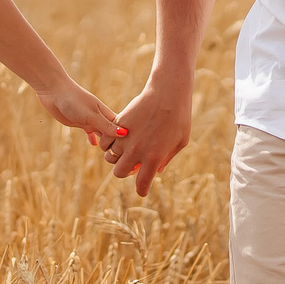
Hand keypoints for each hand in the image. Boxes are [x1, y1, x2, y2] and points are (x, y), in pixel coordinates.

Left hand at [36, 77, 121, 148]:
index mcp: (105, 113)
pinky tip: (94, 145)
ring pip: (101, 132)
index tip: (135, 148)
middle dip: (117, 142)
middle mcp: (99, 116)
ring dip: (106, 141)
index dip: (127, 136)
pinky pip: (89, 131)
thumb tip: (124, 134)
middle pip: (112, 131)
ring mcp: (89, 119)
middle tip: (125, 155)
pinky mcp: (79, 121)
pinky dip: (91, 138)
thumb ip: (106, 126)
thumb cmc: (74, 100)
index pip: (120, 127)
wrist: (54, 91)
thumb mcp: (91, 115)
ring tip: (112, 153)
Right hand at [104, 76, 192, 197]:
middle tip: (134, 163)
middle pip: (119, 173)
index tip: (142, 190)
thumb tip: (155, 171)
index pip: (142, 185)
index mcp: (153, 158)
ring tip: (126, 148)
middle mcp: (136, 151)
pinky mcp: (118, 125)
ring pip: (110, 157)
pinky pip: (104, 142)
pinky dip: (108, 144)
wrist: (168, 92)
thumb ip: (166, 159)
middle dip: (125, 171)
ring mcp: (125, 138)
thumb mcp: (180, 142)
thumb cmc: (179, 117)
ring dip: (117, 156)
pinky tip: (117, 139)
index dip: (142, 191)